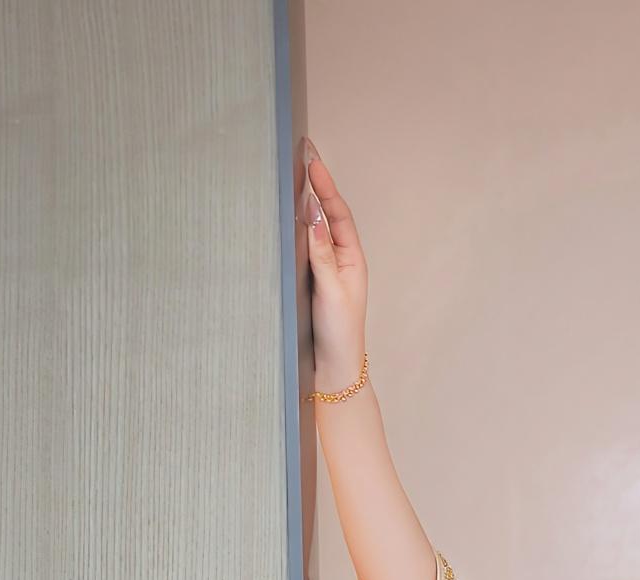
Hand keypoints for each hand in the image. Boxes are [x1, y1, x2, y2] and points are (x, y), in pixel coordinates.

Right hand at [301, 140, 368, 388]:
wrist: (334, 367)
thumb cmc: (339, 333)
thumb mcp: (331, 289)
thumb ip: (321, 252)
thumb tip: (312, 214)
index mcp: (352, 259)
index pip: (338, 213)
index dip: (325, 185)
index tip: (312, 160)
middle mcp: (340, 259)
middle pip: (327, 213)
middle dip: (317, 183)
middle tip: (304, 153)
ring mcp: (326, 267)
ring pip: (315, 226)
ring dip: (307, 200)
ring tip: (296, 172)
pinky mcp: (312, 278)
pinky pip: (305, 243)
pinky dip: (298, 224)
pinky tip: (288, 212)